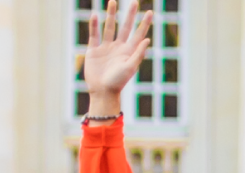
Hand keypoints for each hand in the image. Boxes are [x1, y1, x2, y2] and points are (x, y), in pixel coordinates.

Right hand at [80, 1, 152, 117]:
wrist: (102, 91)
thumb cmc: (118, 82)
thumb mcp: (130, 67)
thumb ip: (138, 53)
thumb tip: (147, 39)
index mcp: (129, 51)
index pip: (139, 34)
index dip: (144, 23)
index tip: (150, 12)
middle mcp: (119, 47)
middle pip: (125, 27)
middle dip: (130, 15)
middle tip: (134, 2)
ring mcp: (106, 48)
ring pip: (109, 27)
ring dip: (111, 15)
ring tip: (112, 1)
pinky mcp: (94, 51)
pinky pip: (94, 35)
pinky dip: (94, 25)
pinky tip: (95, 15)